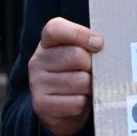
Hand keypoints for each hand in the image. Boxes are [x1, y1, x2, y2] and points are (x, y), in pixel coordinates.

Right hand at [29, 17, 103, 135]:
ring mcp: (37, 83)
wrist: (62, 107)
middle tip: (93, 72)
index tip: (98, 43)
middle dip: (92, 66)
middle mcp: (37, 60)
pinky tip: (79, 100)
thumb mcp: (81, 52)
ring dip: (90, 87)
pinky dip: (84, 103)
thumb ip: (89, 44)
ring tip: (86, 87)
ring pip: (80, 81)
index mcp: (47, 42)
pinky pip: (76, 102)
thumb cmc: (77, 72)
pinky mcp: (41, 105)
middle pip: (76, 56)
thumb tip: (100, 44)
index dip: (79, 34)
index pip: (56, 29)